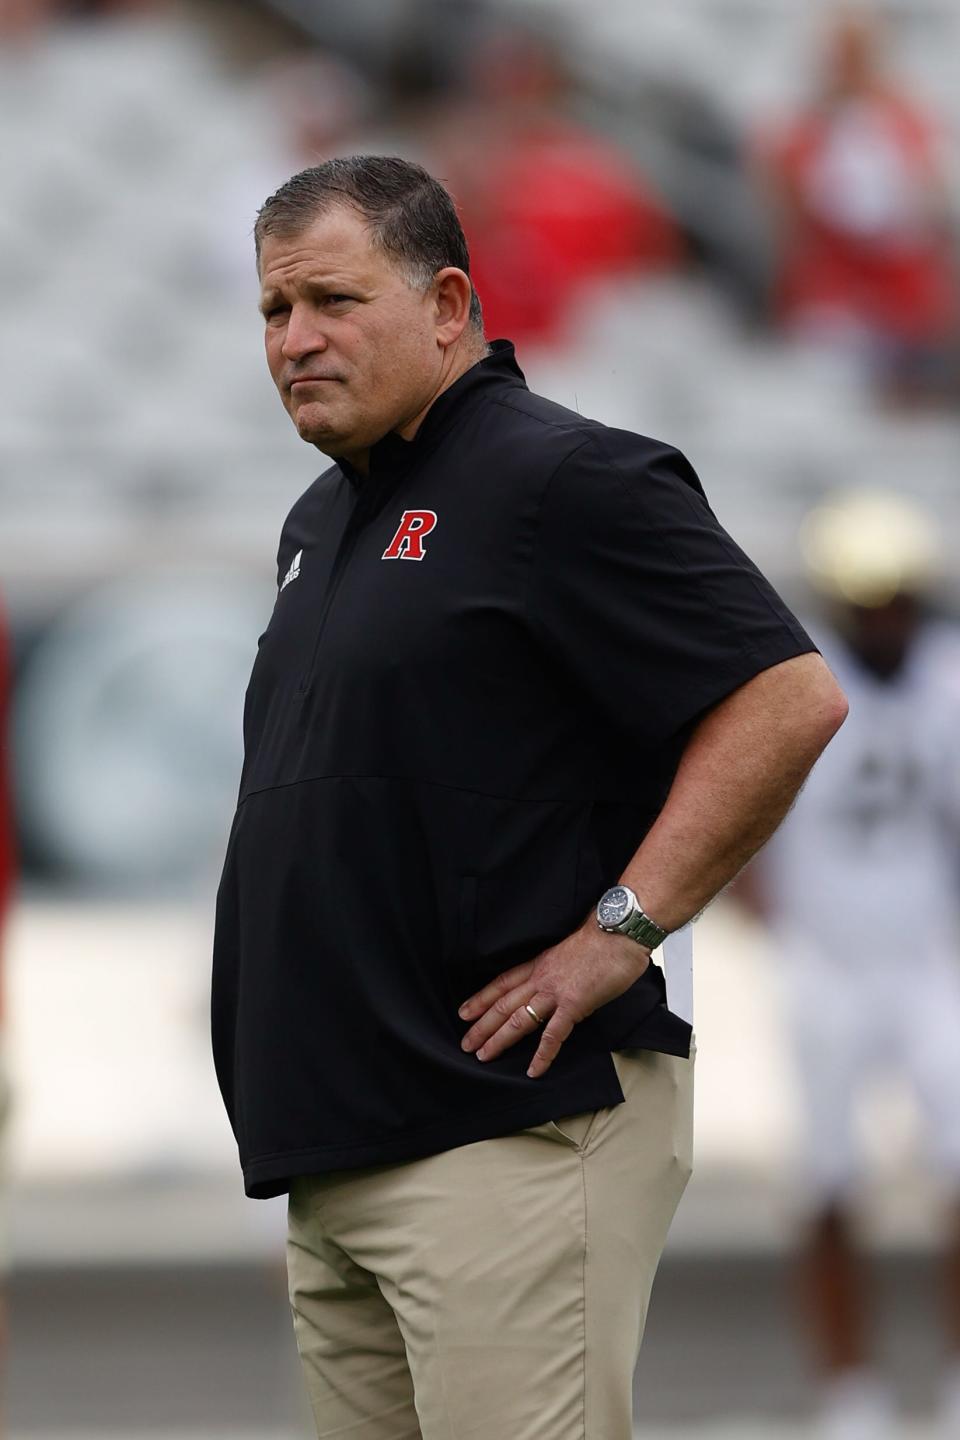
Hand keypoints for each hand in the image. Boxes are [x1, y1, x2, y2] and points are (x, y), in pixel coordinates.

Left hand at [458, 922, 650, 1077]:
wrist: (619, 932)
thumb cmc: (602, 939)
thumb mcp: (570, 951)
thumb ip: (558, 967)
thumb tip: (558, 978)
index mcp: (540, 964)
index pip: (502, 983)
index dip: (481, 998)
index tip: (464, 1012)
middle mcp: (541, 978)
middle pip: (504, 1004)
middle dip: (482, 1026)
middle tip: (465, 1044)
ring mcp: (556, 992)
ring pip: (519, 1019)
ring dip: (500, 1039)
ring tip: (483, 1056)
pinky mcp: (574, 1004)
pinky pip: (554, 1034)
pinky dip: (543, 1054)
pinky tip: (534, 1070)